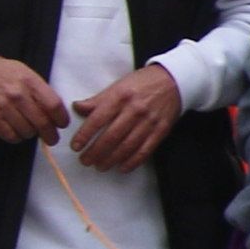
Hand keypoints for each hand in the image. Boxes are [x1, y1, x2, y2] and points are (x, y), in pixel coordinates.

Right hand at [0, 49, 69, 144]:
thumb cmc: (1, 72)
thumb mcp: (24, 72)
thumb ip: (39, 90)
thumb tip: (55, 110)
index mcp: (29, 81)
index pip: (53, 105)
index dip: (62, 118)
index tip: (62, 124)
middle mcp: (17, 94)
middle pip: (42, 122)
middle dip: (51, 134)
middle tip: (52, 138)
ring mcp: (2, 107)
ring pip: (27, 131)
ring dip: (32, 134)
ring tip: (31, 130)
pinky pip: (10, 135)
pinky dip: (17, 137)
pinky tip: (17, 132)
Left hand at [67, 63, 183, 172]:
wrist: (174, 80)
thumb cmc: (142, 83)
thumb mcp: (118, 86)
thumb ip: (97, 100)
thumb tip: (77, 108)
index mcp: (120, 97)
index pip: (97, 119)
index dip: (84, 135)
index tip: (76, 147)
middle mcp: (134, 110)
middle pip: (111, 136)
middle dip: (95, 152)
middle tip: (85, 161)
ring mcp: (149, 121)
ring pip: (127, 146)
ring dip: (111, 160)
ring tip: (99, 166)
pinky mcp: (161, 130)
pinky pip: (145, 150)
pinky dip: (132, 162)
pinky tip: (122, 168)